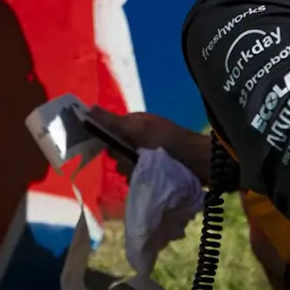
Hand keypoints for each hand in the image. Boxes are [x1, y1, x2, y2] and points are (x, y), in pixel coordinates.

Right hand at [89, 107, 210, 183]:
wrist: (201, 163)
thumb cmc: (170, 141)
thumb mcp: (140, 129)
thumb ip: (114, 122)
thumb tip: (88, 109)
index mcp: (134, 124)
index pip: (108, 131)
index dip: (103, 139)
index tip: (105, 148)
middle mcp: (138, 138)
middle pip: (115, 151)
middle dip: (120, 159)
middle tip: (132, 160)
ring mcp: (146, 156)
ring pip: (124, 166)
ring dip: (130, 171)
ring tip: (143, 172)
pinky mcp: (153, 172)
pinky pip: (136, 176)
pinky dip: (139, 179)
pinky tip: (147, 181)